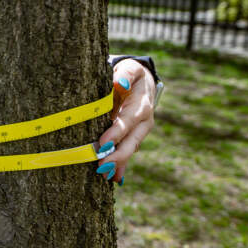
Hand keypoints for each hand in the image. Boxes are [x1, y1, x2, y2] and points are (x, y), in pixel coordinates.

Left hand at [95, 59, 155, 185]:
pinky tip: (114, 178)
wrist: (143, 82)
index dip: (116, 133)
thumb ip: (125, 74)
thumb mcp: (129, 69)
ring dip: (119, 164)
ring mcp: (141, 131)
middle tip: (102, 167)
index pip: (128, 120)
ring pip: (131, 149)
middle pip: (132, 141)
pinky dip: (122, 166)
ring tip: (107, 176)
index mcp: (142, 105)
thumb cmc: (130, 74)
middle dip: (118, 155)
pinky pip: (129, 152)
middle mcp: (144, 121)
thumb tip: (118, 81)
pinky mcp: (135, 137)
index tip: (103, 143)